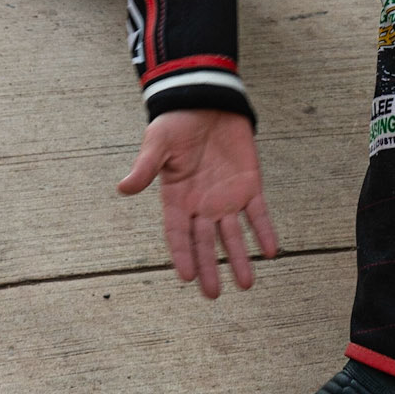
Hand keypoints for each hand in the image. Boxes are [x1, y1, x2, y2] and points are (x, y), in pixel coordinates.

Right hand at [118, 107, 278, 299]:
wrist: (206, 99)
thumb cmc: (177, 122)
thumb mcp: (158, 142)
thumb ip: (145, 167)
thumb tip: (123, 188)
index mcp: (177, 198)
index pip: (178, 234)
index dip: (182, 254)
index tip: (186, 277)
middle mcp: (202, 205)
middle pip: (205, 242)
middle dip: (209, 268)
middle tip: (213, 294)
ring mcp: (227, 197)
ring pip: (234, 236)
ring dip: (239, 259)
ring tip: (246, 284)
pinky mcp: (249, 185)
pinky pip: (259, 214)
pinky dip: (265, 232)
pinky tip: (271, 251)